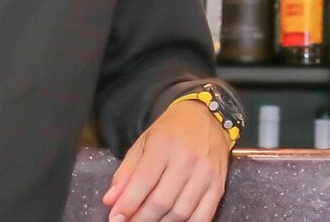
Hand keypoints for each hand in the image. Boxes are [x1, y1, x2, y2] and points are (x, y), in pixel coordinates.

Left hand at [103, 99, 230, 221]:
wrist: (208, 117)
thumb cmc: (171, 130)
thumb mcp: (144, 142)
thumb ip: (126, 172)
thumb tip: (111, 201)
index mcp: (164, 144)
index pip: (144, 181)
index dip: (127, 204)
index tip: (115, 218)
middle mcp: (187, 159)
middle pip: (161, 201)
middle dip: (140, 219)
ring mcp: (206, 174)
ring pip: (180, 213)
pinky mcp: (219, 186)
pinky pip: (203, 216)